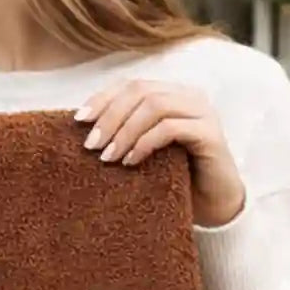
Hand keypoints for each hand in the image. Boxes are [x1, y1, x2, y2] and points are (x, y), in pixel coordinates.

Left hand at [74, 80, 244, 227]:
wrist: (212, 204)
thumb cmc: (171, 176)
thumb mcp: (141, 149)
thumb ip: (122, 131)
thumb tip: (80, 125)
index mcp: (170, 93)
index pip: (130, 84)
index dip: (102, 98)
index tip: (78, 120)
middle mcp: (188, 96)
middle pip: (140, 91)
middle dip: (109, 117)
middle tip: (90, 145)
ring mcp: (202, 112)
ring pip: (155, 105)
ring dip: (125, 131)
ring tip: (107, 157)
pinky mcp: (211, 134)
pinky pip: (171, 128)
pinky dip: (145, 143)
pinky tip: (130, 162)